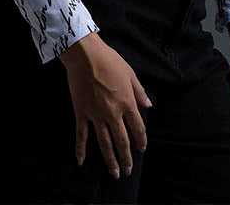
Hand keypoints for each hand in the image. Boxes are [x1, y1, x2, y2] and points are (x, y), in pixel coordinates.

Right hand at [60, 32, 151, 178]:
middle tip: (128, 171)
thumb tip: (148, 105)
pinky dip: (81, 149)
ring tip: (114, 173)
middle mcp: (113, 112)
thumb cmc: (109, 60)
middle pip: (122, 141)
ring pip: (105, 143)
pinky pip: (81, 135)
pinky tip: (81, 161)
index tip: (142, 149)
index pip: (137, 128)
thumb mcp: (130, 73)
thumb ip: (139, 91)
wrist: (86, 55)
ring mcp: (96, 115)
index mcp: (127, 102)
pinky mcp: (81, 113)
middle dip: (126, 158)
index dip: (141, 140)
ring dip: (110, 159)